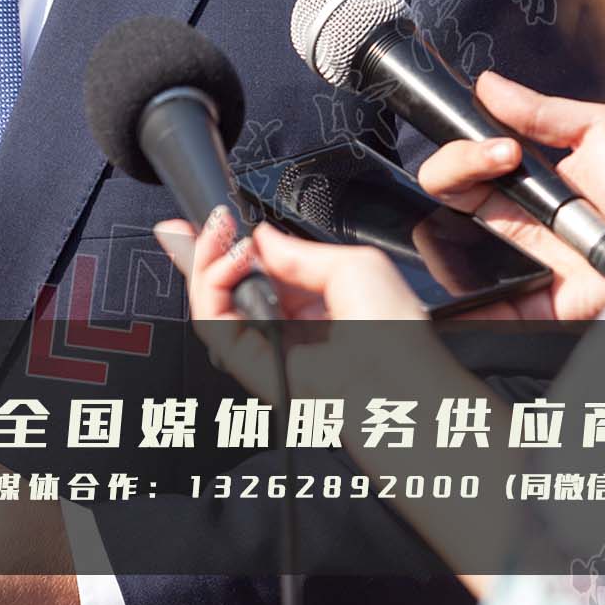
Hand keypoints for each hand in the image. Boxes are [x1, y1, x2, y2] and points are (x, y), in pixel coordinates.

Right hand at [157, 215, 501, 599]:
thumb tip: (260, 238)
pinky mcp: (248, 361)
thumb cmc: (396, 337)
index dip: (231, 244)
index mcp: (311, 302)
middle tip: (211, 222)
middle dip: (208, 248)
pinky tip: (229, 264)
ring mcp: (264, 343)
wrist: (396, 384)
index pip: (257, 269)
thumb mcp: (354, 265)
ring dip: (207, 262)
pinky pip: (213, 322)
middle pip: (226, 283)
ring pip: (212, 300)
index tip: (219, 220)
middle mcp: (284, 323)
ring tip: (223, 240)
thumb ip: (298, 251)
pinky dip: (210, 288)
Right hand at [416, 71, 604, 320]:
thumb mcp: (604, 131)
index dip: (468, 147)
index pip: (464, 159)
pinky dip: (460, 292)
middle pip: (443, 189)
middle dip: (458, 164)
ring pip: (441, 241)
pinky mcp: (513, 298)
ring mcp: (506, 257)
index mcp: (523, 177)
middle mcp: (508, 216)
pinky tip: (483, 265)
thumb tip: (489, 84)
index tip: (506, 146)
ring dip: (452, 217)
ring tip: (509, 213)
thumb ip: (543, 110)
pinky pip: (469, 300)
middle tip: (505, 161)